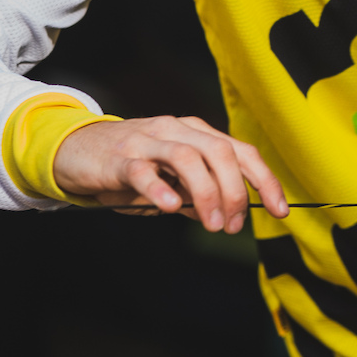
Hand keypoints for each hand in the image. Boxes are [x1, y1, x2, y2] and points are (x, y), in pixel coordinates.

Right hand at [54, 116, 289, 232]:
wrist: (76, 151)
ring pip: (188, 157)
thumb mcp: (169, 179)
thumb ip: (197, 193)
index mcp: (195, 133)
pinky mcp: (120, 158)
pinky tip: (169, 207)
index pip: (241, 151)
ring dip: (206, 192)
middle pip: (220, 151)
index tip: (280, 210)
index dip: (264, 180)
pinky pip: (143, 171)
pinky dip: (159, 189)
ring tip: (211, 224)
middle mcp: (176, 130)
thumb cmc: (129, 166)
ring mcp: (148, 141)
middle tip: (233, 226)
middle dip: (235, 191)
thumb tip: (228, 215)